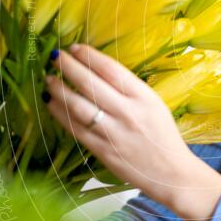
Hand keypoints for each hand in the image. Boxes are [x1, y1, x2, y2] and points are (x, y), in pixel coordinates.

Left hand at [43, 44, 220, 220]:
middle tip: (55, 57)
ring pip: (78, 106)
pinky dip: (60, 114)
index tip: (75, 48)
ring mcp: (113, 132)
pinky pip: (75, 129)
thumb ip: (129, 89)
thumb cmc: (163, 136)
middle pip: (90, 84)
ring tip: (48, 80)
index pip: (111, 69)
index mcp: (143, 97)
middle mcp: (127, 112)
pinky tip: (51, 104)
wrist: (171, 173)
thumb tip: (98, 71)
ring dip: (59, 90)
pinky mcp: (102, 151)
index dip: (89, 56)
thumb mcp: (154, 104)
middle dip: (68, 67)